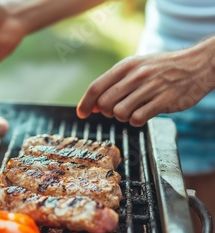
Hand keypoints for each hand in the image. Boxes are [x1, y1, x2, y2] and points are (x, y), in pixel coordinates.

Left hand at [76, 40, 214, 126]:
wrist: (197, 64)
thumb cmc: (161, 68)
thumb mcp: (136, 67)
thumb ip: (114, 83)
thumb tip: (93, 105)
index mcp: (126, 66)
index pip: (96, 87)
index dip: (85, 103)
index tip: (81, 114)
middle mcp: (136, 75)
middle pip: (105, 103)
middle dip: (106, 112)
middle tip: (116, 110)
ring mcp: (151, 87)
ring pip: (120, 112)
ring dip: (122, 117)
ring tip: (132, 111)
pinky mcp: (164, 100)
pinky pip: (138, 118)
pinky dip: (136, 121)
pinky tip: (143, 114)